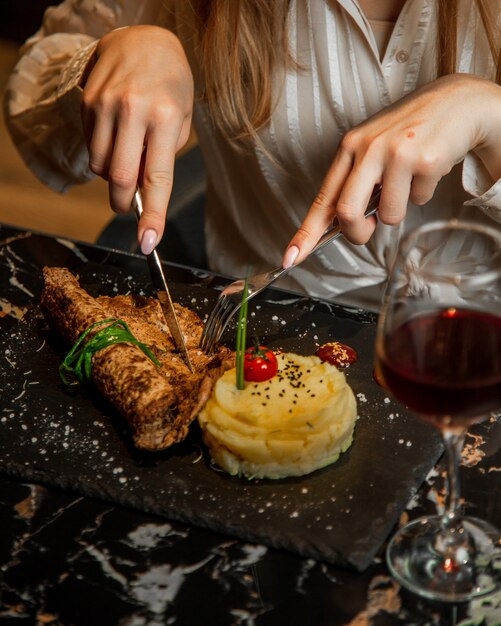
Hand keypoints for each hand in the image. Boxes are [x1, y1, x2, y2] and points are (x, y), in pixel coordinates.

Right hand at [81, 25, 193, 253]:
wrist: (143, 40)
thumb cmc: (171, 85)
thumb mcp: (181, 119)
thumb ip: (163, 155)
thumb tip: (142, 189)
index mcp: (164, 118)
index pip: (157, 178)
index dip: (153, 216)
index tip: (148, 243)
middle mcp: (132, 111)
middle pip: (120, 179)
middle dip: (124, 203)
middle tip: (128, 207)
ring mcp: (104, 106)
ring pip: (100, 167)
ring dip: (113, 176)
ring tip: (128, 154)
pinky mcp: (86, 103)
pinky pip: (90, 146)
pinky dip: (103, 153)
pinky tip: (116, 134)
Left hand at [283, 74, 500, 267]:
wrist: (458, 100)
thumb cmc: (409, 131)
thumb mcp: (373, 147)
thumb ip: (355, 182)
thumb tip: (341, 224)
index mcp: (349, 147)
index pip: (322, 199)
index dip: (305, 233)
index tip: (290, 258)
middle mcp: (368, 148)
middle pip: (346, 213)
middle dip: (357, 232)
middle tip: (369, 229)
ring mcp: (396, 153)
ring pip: (389, 215)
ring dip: (400, 210)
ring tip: (408, 181)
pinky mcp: (425, 160)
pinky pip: (418, 201)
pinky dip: (423, 194)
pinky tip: (428, 169)